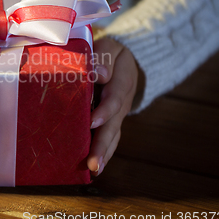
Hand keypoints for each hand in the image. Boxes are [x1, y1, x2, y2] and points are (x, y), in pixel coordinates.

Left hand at [87, 37, 140, 175]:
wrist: (126, 61)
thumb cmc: (111, 54)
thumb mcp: (111, 48)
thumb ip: (104, 57)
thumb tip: (99, 74)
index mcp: (121, 81)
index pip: (114, 98)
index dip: (105, 110)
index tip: (92, 121)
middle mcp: (122, 102)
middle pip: (113, 125)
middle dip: (103, 145)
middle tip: (93, 163)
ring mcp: (118, 114)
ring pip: (113, 136)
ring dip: (104, 153)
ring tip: (93, 170)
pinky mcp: (113, 121)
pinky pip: (110, 138)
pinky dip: (104, 153)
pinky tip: (93, 168)